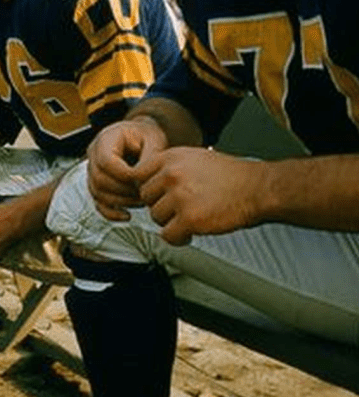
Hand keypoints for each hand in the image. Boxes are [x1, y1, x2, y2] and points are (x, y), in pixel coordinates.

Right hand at [87, 116, 168, 219]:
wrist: (142, 137)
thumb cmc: (148, 136)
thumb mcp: (154, 139)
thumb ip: (149, 158)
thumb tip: (141, 179)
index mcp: (105, 139)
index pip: (106, 161)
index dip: (124, 175)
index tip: (143, 179)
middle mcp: (93, 155)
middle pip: (99, 180)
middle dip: (124, 191)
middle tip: (145, 193)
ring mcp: (93, 171)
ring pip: (98, 193)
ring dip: (121, 202)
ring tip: (143, 200)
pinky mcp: (97, 185)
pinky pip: (98, 203)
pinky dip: (111, 213)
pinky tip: (127, 216)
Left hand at [134, 147, 264, 244]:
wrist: (257, 188)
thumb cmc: (232, 176)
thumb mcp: (196, 157)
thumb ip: (171, 166)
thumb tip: (150, 180)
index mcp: (172, 157)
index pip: (138, 174)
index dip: (148, 188)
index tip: (157, 195)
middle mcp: (172, 174)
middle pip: (145, 197)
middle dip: (160, 205)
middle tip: (178, 209)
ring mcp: (180, 197)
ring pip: (155, 217)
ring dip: (170, 222)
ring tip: (189, 219)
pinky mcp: (190, 219)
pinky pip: (167, 236)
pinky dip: (178, 238)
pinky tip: (190, 233)